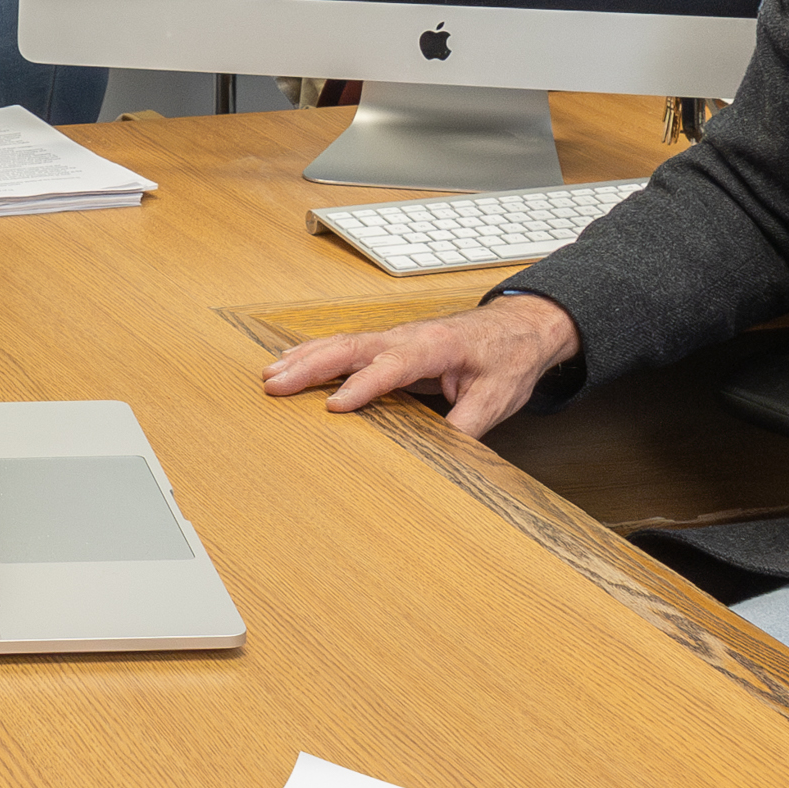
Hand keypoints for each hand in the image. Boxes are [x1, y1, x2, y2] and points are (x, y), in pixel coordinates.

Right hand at [259, 293, 579, 436]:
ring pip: (342, 344)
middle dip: (310, 366)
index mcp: (435, 346)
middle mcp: (407, 336)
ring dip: (305, 359)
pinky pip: (347, 346)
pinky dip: (316, 354)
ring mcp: (396, 337)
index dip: (363, 387)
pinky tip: (292, 362)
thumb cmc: (507, 358)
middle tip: (274, 384)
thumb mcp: (496, 399)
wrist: (518, 328)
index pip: (392, 366)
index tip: (335, 407)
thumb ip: (464, 427)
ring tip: (269, 376)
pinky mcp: (390, 344)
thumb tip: (437, 459)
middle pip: (351, 348)